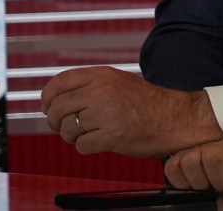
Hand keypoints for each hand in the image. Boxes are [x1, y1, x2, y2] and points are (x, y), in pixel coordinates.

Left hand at [40, 66, 222, 157]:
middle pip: (58, 107)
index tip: (48, 107)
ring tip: (86, 134)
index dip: (48, 97)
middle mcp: (100, 91)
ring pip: (68, 128)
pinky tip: (98, 143)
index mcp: (101, 75)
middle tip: (65, 126)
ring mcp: (105, 113)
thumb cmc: (147, 102)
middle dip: (56, 121)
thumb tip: (58, 97)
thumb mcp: (117, 81)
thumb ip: (90, 85)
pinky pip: (82, 146)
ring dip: (72, 136)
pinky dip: (86, 147)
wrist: (174, 118)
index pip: (59, 82)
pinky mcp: (111, 136)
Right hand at [165, 139, 222, 193]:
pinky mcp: (174, 163)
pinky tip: (194, 186)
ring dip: (203, 183)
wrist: (212, 165)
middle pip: (215, 160)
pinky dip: (183, 183)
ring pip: (194, 163)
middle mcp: (213, 147)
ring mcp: (192, 154)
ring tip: (210, 188)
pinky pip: (174, 171)